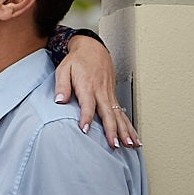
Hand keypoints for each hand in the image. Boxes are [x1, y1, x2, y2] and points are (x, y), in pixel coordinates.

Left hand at [56, 33, 140, 147]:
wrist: (93, 49)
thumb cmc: (77, 61)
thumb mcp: (64, 69)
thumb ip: (62, 86)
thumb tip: (59, 100)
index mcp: (87, 86)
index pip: (87, 104)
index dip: (86, 117)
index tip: (85, 129)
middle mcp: (101, 92)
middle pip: (108, 113)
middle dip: (112, 130)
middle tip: (114, 144)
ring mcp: (109, 95)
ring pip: (119, 116)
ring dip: (125, 131)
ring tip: (129, 145)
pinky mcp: (114, 97)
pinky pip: (123, 114)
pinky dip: (130, 127)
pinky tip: (135, 138)